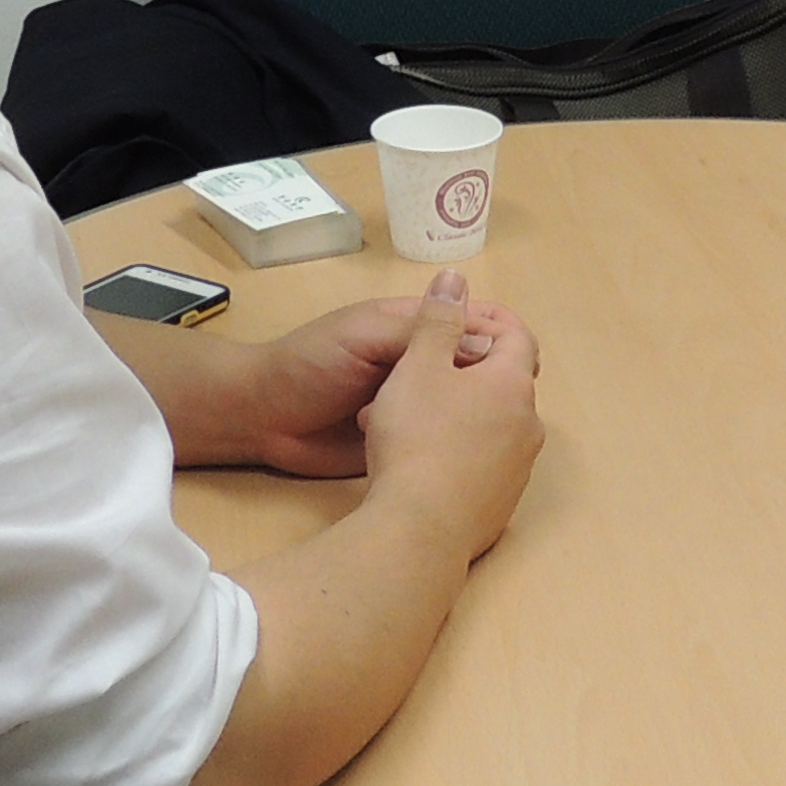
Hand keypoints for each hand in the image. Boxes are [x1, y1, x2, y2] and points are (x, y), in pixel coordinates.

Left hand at [225, 284, 533, 476]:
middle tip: (512, 411)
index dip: (499, 341)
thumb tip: (487, 344)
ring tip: (495, 438)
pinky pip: (435, 440)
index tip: (523, 367)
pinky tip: (469, 460)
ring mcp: (411, 406)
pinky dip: (451, 448)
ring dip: (475, 420)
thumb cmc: (309, 363)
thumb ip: (419, 335)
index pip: (470, 325)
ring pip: (459, 409)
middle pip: (472, 370)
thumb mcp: (365, 335)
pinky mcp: (401, 442)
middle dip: (493, 385)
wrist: (262, 418)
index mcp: (411, 328)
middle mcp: (418, 365)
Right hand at [354, 271, 545, 557]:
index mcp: (512, 386)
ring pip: (493, 427)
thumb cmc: (417, 439)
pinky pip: (484, 466)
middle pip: (505, 383)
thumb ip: (437, 320)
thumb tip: (455, 280)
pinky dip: (459, 454)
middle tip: (421, 372)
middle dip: (466, 371)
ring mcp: (518, 471)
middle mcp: (527, 427)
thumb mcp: (418, 367)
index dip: (488, 321)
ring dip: (459, 414)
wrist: (420, 529)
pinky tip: (420, 462)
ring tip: (410, 418)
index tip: (455, 321)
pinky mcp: (500, 506)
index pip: (517, 337)